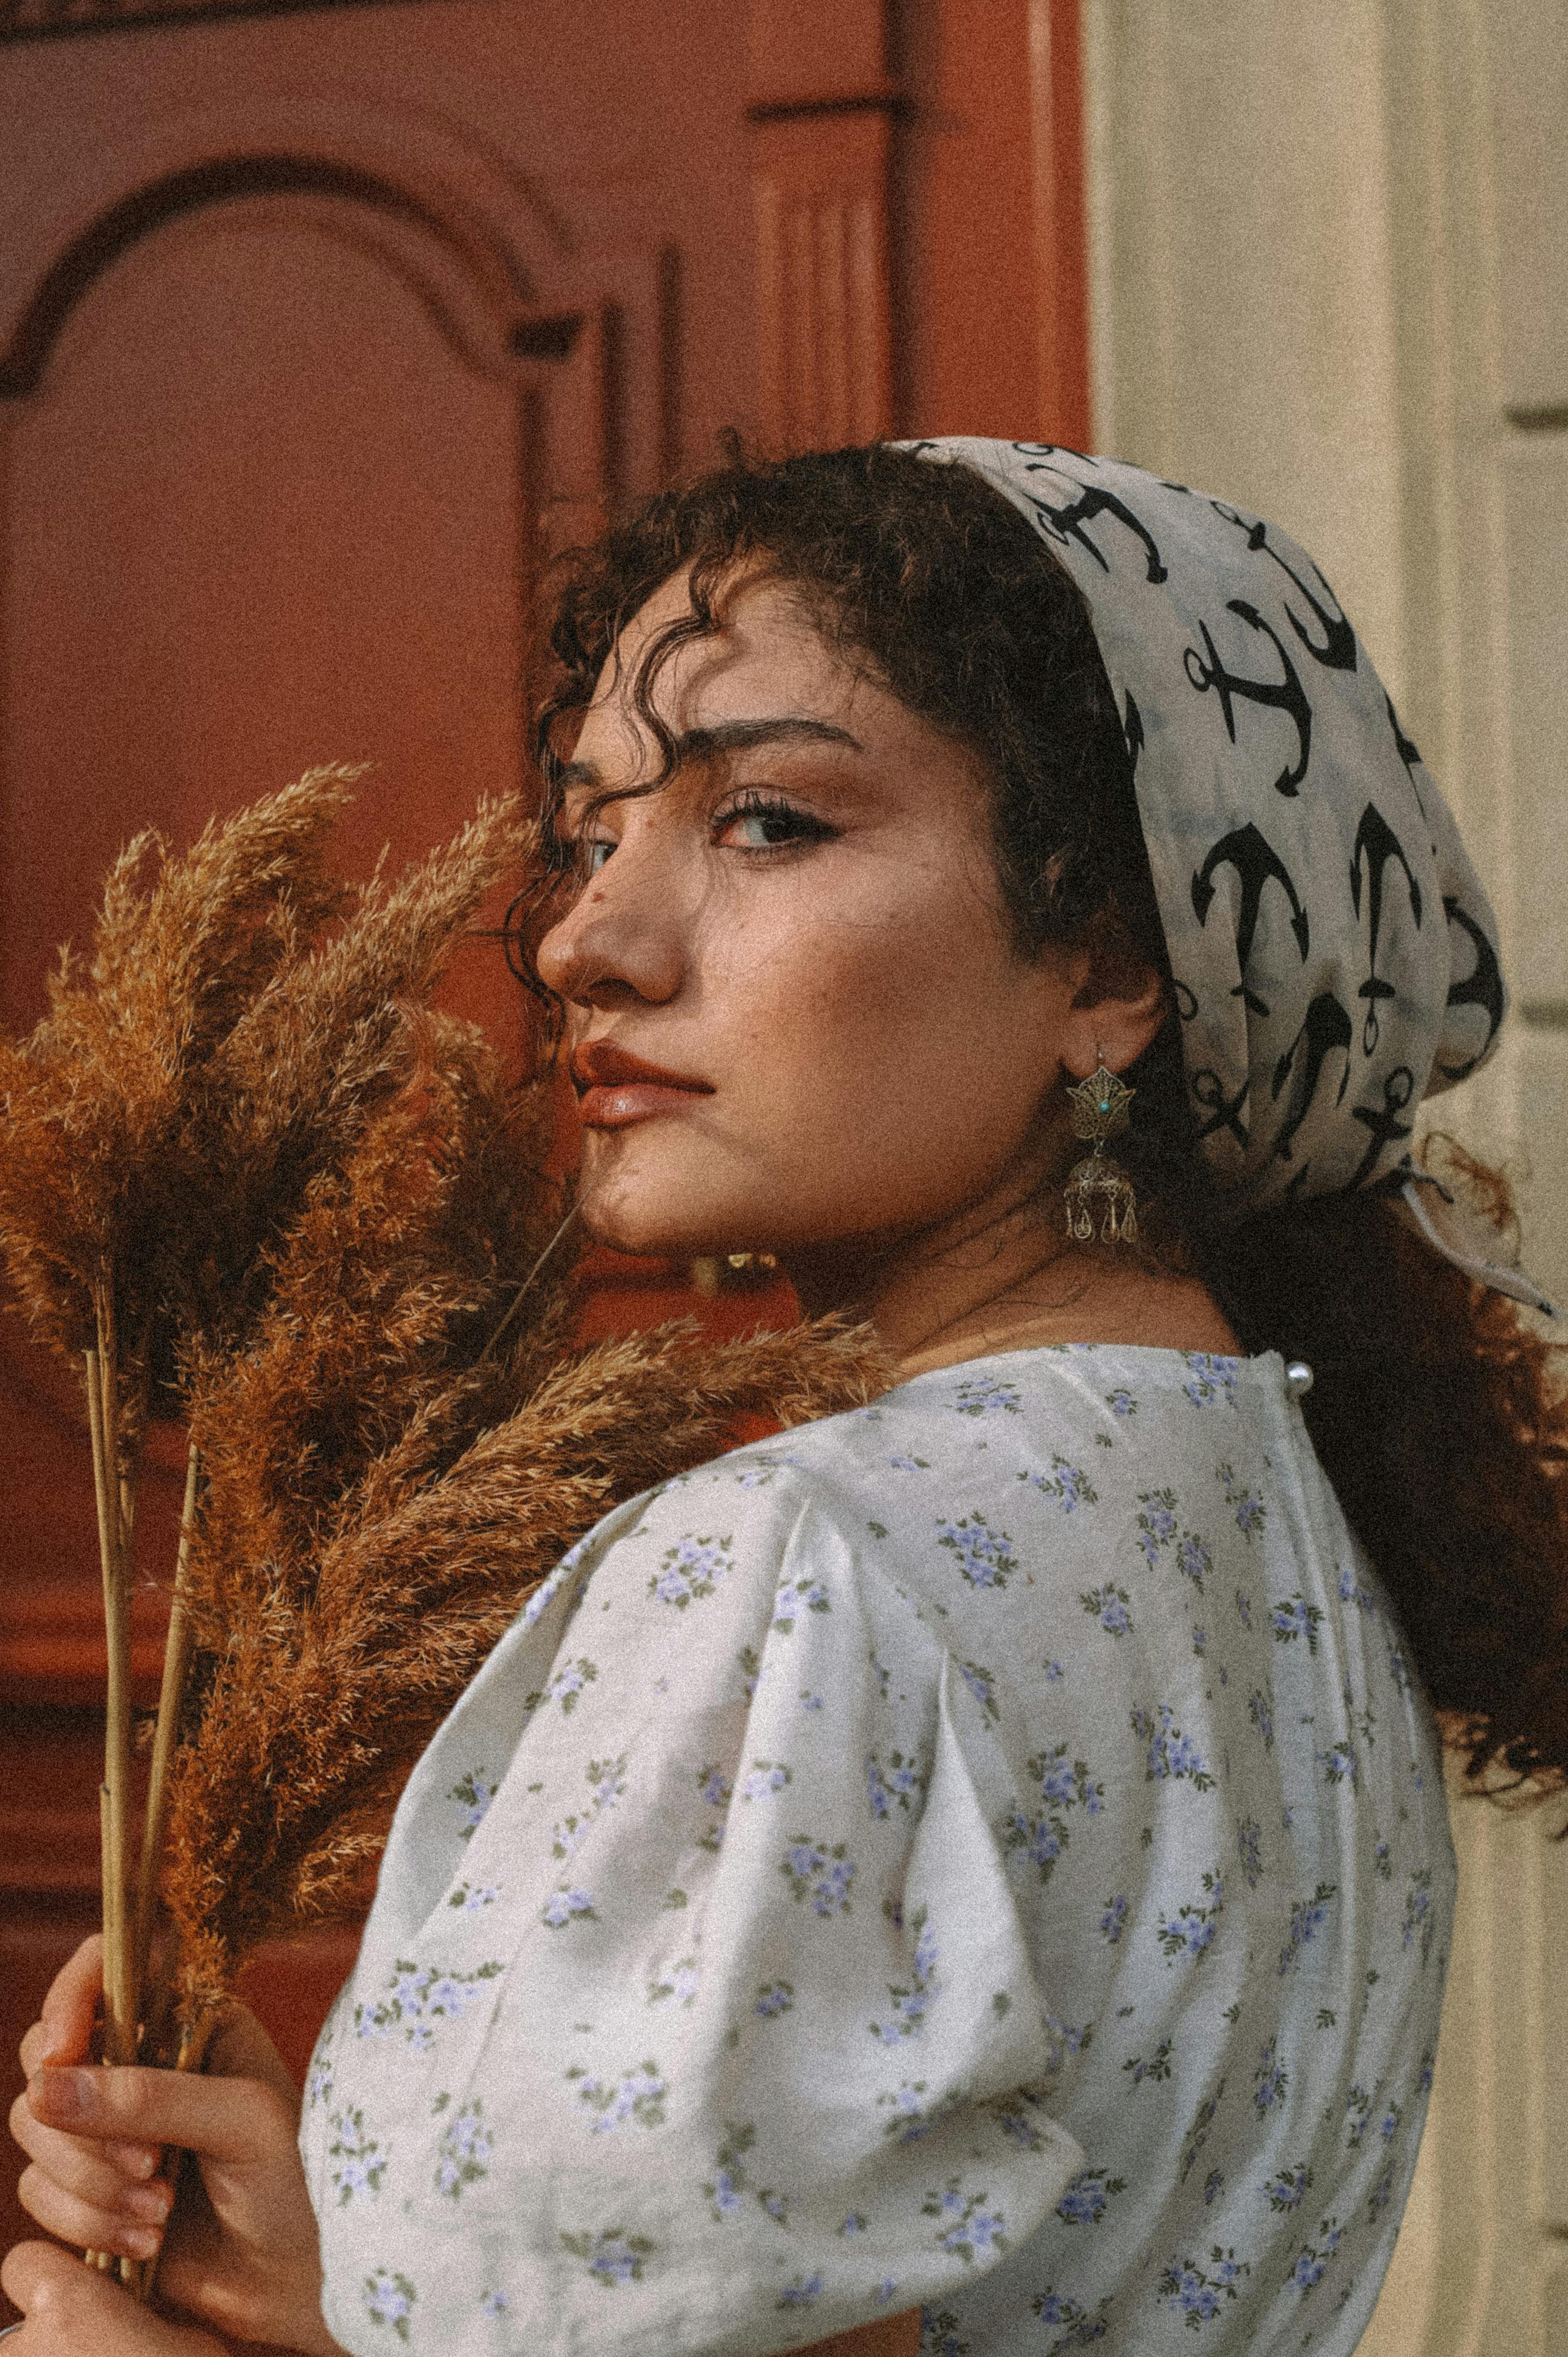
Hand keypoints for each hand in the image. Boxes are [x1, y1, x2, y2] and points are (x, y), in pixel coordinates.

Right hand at [9, 1937, 341, 2353]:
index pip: (103, 1970)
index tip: (63, 2052)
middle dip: (86, 2127)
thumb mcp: (241, 2120)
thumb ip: (149, 2098)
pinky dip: (87, 2222)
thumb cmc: (296, 2176)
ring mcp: (110, 2127)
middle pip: (48, 2061)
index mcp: (187, 2017)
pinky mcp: (90, 2189)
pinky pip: (40, 2193)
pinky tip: (147, 2243)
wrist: (301, 2272)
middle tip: (152, 2165)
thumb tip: (47, 2085)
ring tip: (161, 2211)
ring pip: (37, 2132)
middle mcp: (139, 2061)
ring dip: (91, 2184)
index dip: (69, 2000)